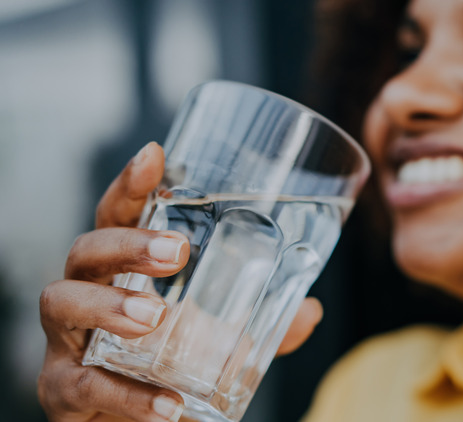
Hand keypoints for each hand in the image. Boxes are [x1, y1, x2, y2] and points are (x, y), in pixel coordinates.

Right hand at [38, 142, 323, 421]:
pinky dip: (126, 395)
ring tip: (152, 316)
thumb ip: (263, 324)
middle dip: (127, 243)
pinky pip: (83, 386)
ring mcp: (68, 340)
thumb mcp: (218, 338)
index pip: (120, 214)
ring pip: (63, 302)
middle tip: (176, 251)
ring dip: (108, 305)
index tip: (156, 155)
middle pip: (87, 248)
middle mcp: (88, 292)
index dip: (132, 184)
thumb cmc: (167, 362)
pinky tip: (167, 405)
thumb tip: (311, 310)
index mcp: (123, 269)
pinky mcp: (63, 390)